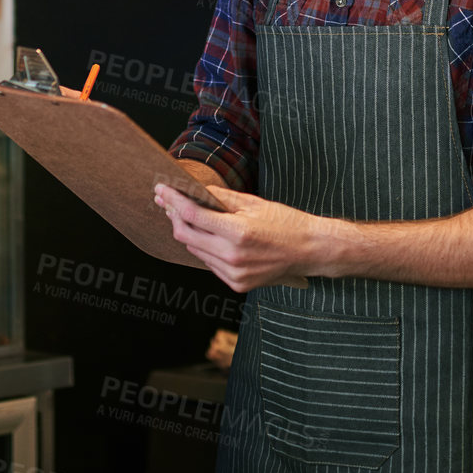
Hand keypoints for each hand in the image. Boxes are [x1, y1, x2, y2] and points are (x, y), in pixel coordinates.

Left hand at [154, 182, 328, 291]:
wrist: (310, 250)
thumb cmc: (286, 223)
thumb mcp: (254, 203)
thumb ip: (221, 198)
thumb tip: (195, 188)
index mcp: (238, 232)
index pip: (192, 215)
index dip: (173, 200)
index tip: (161, 190)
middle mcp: (233, 256)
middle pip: (186, 235)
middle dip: (174, 216)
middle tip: (168, 201)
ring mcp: (234, 273)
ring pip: (195, 251)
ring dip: (188, 233)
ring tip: (188, 216)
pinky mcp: (237, 284)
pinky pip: (209, 264)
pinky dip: (204, 248)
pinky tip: (209, 236)